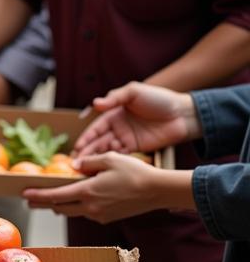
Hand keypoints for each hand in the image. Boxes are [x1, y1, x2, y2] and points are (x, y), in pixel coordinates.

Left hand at [23, 152, 194, 222]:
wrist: (158, 191)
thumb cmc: (134, 172)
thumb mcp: (108, 158)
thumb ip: (88, 162)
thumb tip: (73, 166)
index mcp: (87, 192)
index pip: (55, 196)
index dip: (38, 195)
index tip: (24, 194)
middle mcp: (91, 207)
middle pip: (60, 208)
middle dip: (43, 203)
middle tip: (29, 200)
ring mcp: (100, 214)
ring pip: (72, 211)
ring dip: (59, 206)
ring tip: (48, 201)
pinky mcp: (108, 218)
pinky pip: (86, 212)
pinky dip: (76, 207)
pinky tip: (74, 200)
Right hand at [72, 82, 199, 158]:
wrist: (183, 113)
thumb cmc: (159, 98)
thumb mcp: (134, 92)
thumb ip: (114, 98)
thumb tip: (95, 103)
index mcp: (114, 114)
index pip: (95, 128)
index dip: (86, 138)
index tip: (77, 149)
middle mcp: (118, 127)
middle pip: (99, 142)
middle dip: (87, 153)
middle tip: (77, 164)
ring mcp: (128, 138)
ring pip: (108, 150)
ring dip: (98, 159)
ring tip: (88, 169)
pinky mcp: (139, 148)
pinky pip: (123, 156)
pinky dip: (114, 162)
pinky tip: (106, 168)